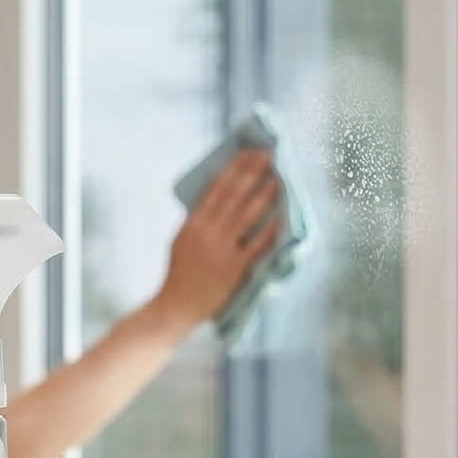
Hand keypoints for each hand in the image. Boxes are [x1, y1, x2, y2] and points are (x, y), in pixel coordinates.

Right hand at [152, 149, 284, 330]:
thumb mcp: (181, 240)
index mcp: (193, 223)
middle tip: (267, 156)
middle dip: (252, 172)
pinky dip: (269, 231)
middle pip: (234, 195)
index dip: (234, 167)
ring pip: (247, 215)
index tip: (247, 152)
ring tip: (276, 180)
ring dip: (264, 195)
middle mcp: (208, 232)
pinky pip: (257, 245)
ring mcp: (223, 249)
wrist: (177, 305)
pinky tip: (281, 218)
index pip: (217, 188)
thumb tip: (218, 200)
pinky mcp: (235, 267)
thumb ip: (198, 220)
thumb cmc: (180, 273)